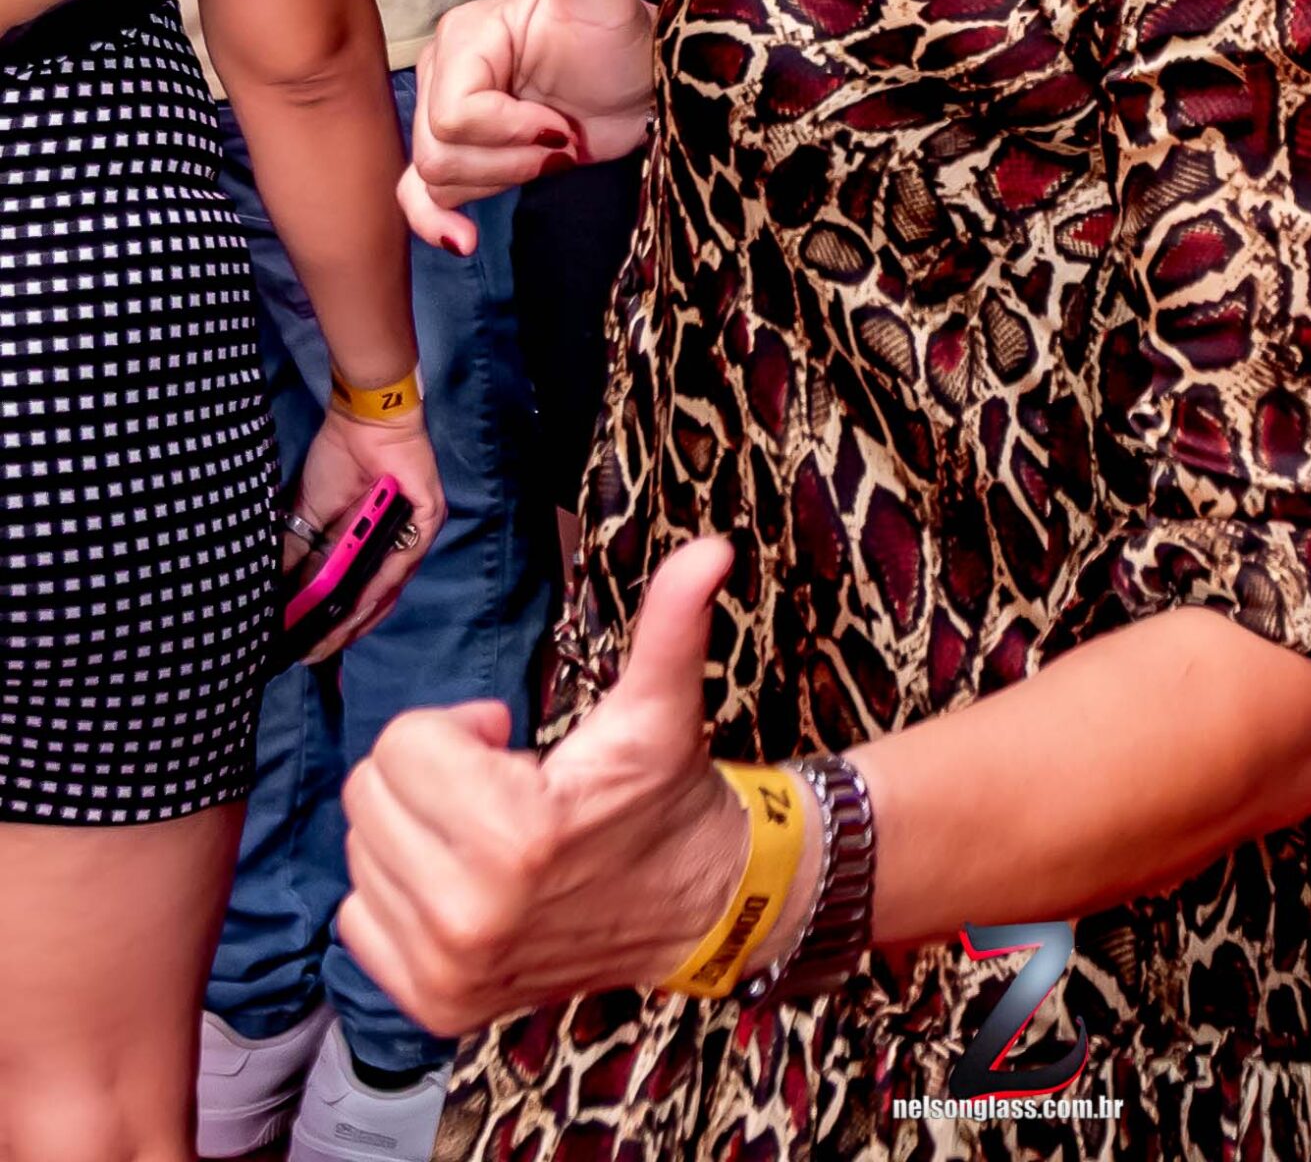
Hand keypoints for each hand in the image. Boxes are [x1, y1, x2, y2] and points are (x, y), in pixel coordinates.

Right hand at [291, 407, 446, 660]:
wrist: (361, 419)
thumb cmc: (339, 462)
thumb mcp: (307, 515)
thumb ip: (296, 554)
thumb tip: (270, 597)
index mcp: (368, 544)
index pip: (354, 593)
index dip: (331, 623)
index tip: (303, 650)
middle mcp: (395, 544)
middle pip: (373, 599)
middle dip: (342, 630)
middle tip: (313, 655)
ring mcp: (414, 532)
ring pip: (389, 586)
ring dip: (357, 615)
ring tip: (329, 638)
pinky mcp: (427, 517)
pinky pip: (405, 558)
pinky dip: (380, 582)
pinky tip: (357, 603)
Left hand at [338, 537, 751, 1034]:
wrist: (695, 909)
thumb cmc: (662, 798)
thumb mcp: (661, 706)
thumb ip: (670, 622)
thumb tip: (710, 547)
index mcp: (516, 834)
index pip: (402, 744)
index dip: (459, 727)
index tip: (507, 740)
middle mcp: (469, 914)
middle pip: (369, 795)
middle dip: (427, 773)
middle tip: (495, 783)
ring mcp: (447, 970)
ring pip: (359, 854)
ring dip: (414, 830)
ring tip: (485, 834)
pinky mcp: (434, 1007)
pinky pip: (356, 919)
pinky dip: (399, 893)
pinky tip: (465, 883)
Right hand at [400, 0, 657, 251]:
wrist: (643, 83)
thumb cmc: (626, 37)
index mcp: (468, 38)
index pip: (454, 111)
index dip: (508, 130)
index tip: (560, 123)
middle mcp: (449, 75)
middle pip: (439, 150)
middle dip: (508, 160)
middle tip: (561, 139)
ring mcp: (453, 119)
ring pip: (436, 177)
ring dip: (499, 183)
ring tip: (550, 154)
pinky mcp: (468, 157)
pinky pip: (420, 196)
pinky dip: (434, 223)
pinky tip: (461, 241)